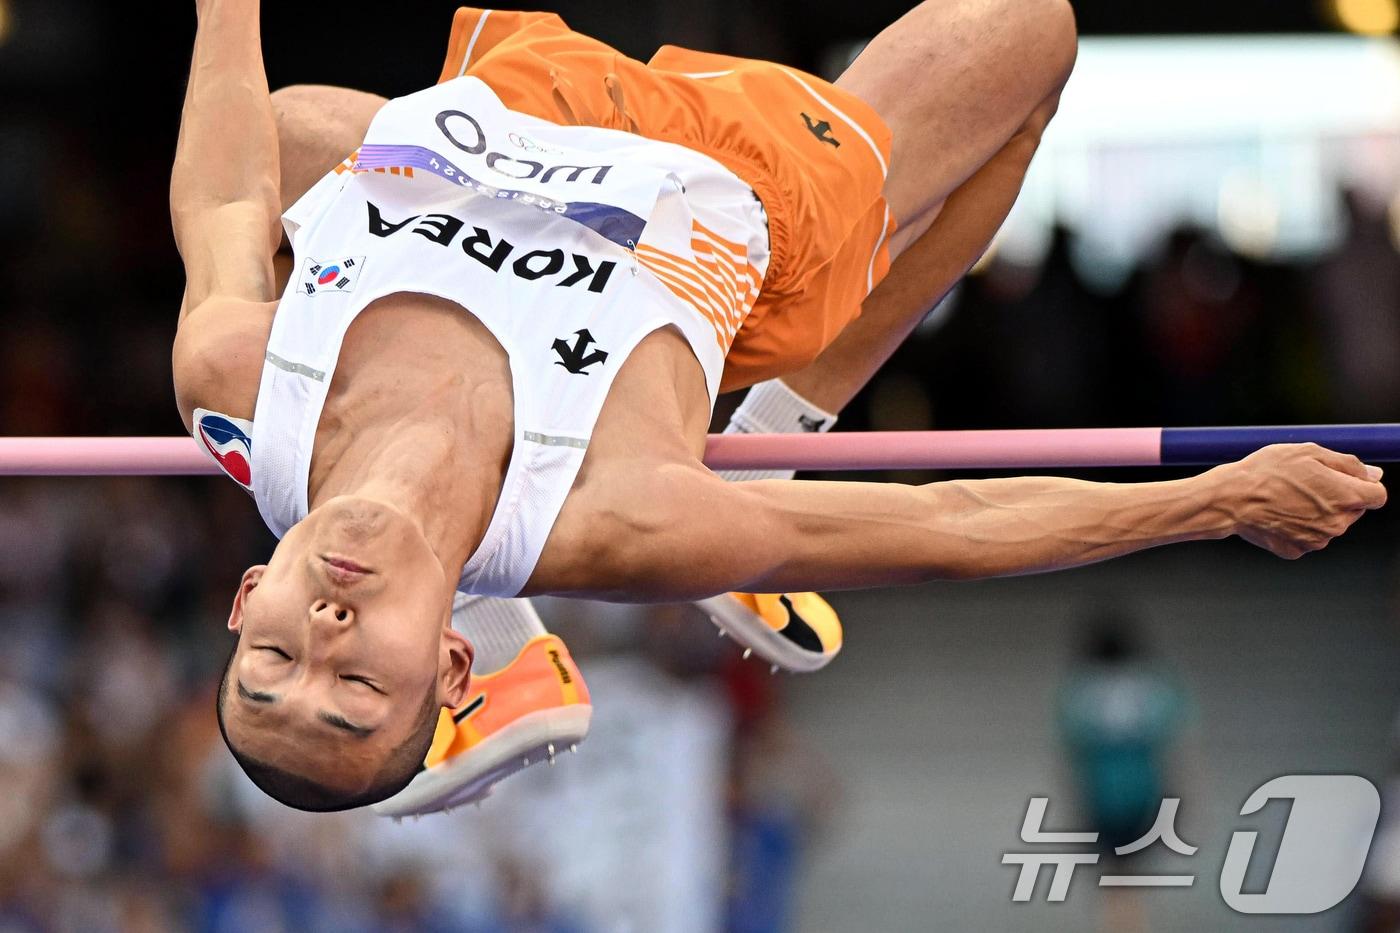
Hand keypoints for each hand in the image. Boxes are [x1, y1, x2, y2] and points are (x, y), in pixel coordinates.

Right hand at [1213, 443, 1386, 558]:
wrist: (1231, 499)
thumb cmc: (1267, 471)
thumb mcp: (1309, 452)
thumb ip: (1349, 464)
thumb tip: (1374, 475)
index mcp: (1347, 497)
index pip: (1377, 495)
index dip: (1363, 484)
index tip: (1343, 479)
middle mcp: (1338, 523)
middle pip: (1353, 510)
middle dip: (1338, 497)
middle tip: (1306, 483)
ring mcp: (1317, 540)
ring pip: (1329, 524)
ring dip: (1317, 512)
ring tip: (1287, 497)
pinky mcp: (1297, 550)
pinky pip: (1307, 537)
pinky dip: (1297, 526)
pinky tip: (1278, 513)